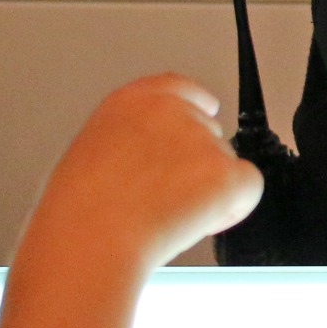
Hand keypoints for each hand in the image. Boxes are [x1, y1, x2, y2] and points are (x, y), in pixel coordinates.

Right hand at [18, 72, 264, 275]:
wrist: (90, 239)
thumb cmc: (77, 213)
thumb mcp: (89, 154)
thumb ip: (127, 143)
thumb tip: (145, 162)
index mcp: (131, 101)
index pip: (180, 88)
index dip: (195, 107)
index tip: (203, 116)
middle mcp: (171, 110)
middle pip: (208, 130)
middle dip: (196, 163)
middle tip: (165, 198)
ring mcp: (201, 138)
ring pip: (226, 164)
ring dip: (208, 190)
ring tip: (164, 217)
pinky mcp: (225, 171)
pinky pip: (249, 187)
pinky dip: (233, 208)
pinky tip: (199, 223)